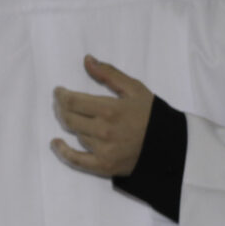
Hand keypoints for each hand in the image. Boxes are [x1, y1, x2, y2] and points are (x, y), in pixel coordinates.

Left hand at [51, 55, 153, 176]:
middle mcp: (103, 130)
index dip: (61, 95)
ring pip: (75, 134)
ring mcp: (102, 150)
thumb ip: (109, 74)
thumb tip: (87, 60)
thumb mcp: (134, 88)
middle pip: (69, 118)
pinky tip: (55, 143)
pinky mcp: (103, 165)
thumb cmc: (151, 114)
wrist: (169, 144)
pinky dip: (62, 151)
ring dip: (70, 124)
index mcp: (110, 109)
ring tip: (71, 116)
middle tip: (61, 103)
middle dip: (61, 108)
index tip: (58, 91)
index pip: (72, 101)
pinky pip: (75, 160)